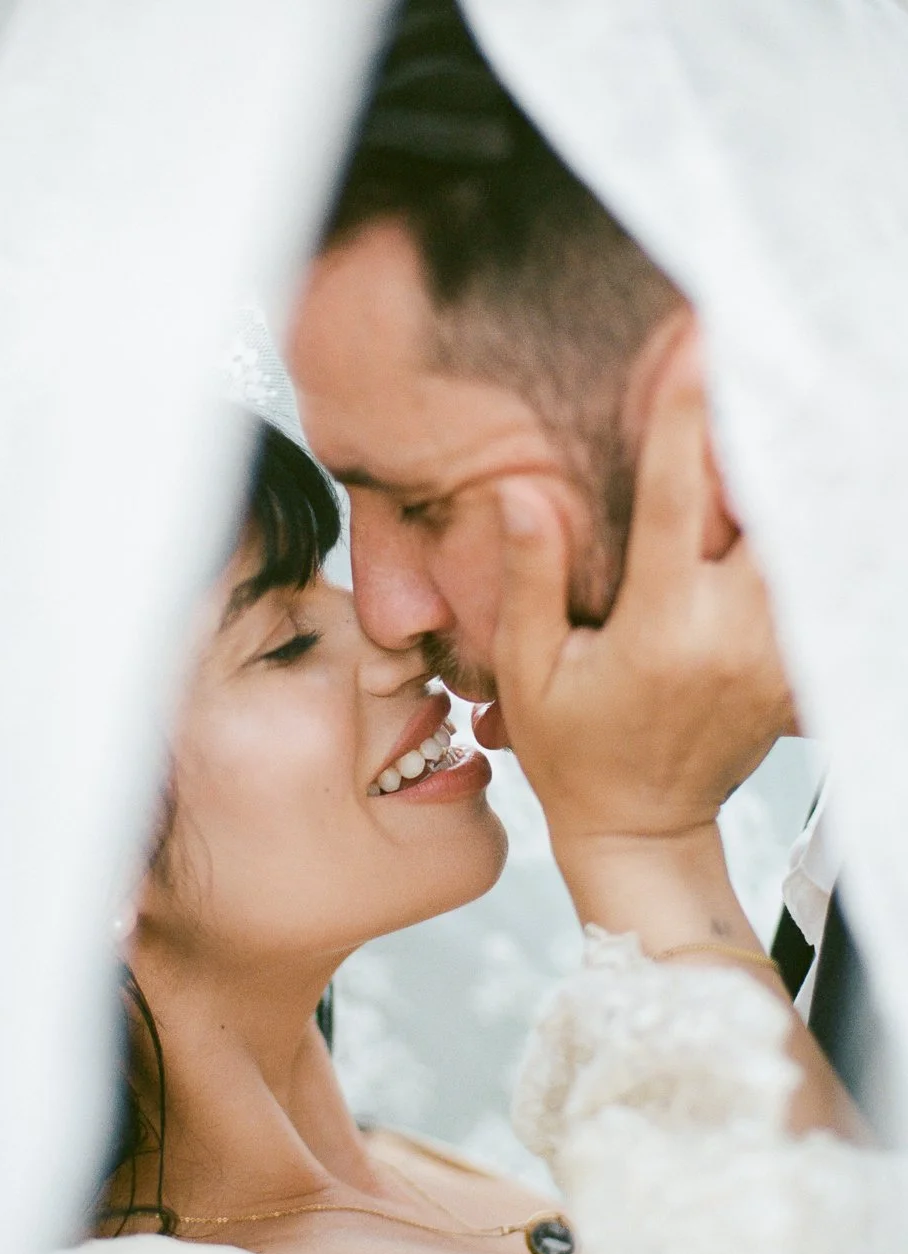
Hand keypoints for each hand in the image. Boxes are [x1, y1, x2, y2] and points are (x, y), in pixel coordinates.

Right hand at [490, 371, 793, 862]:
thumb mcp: (530, 669)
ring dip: (780, 480)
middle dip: (753, 435)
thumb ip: (531, 577)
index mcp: (661, 628)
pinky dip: (798, 535)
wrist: (642, 827)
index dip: (685, 417)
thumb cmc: (573, 750)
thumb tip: (522, 495)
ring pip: (798, 539)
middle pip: (764, 505)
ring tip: (764, 423)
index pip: (678, 500)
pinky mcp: (794, 670)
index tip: (698, 348)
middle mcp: (731, 635)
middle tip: (746, 369)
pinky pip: (809, 583)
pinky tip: (777, 499)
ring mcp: (773, 655)